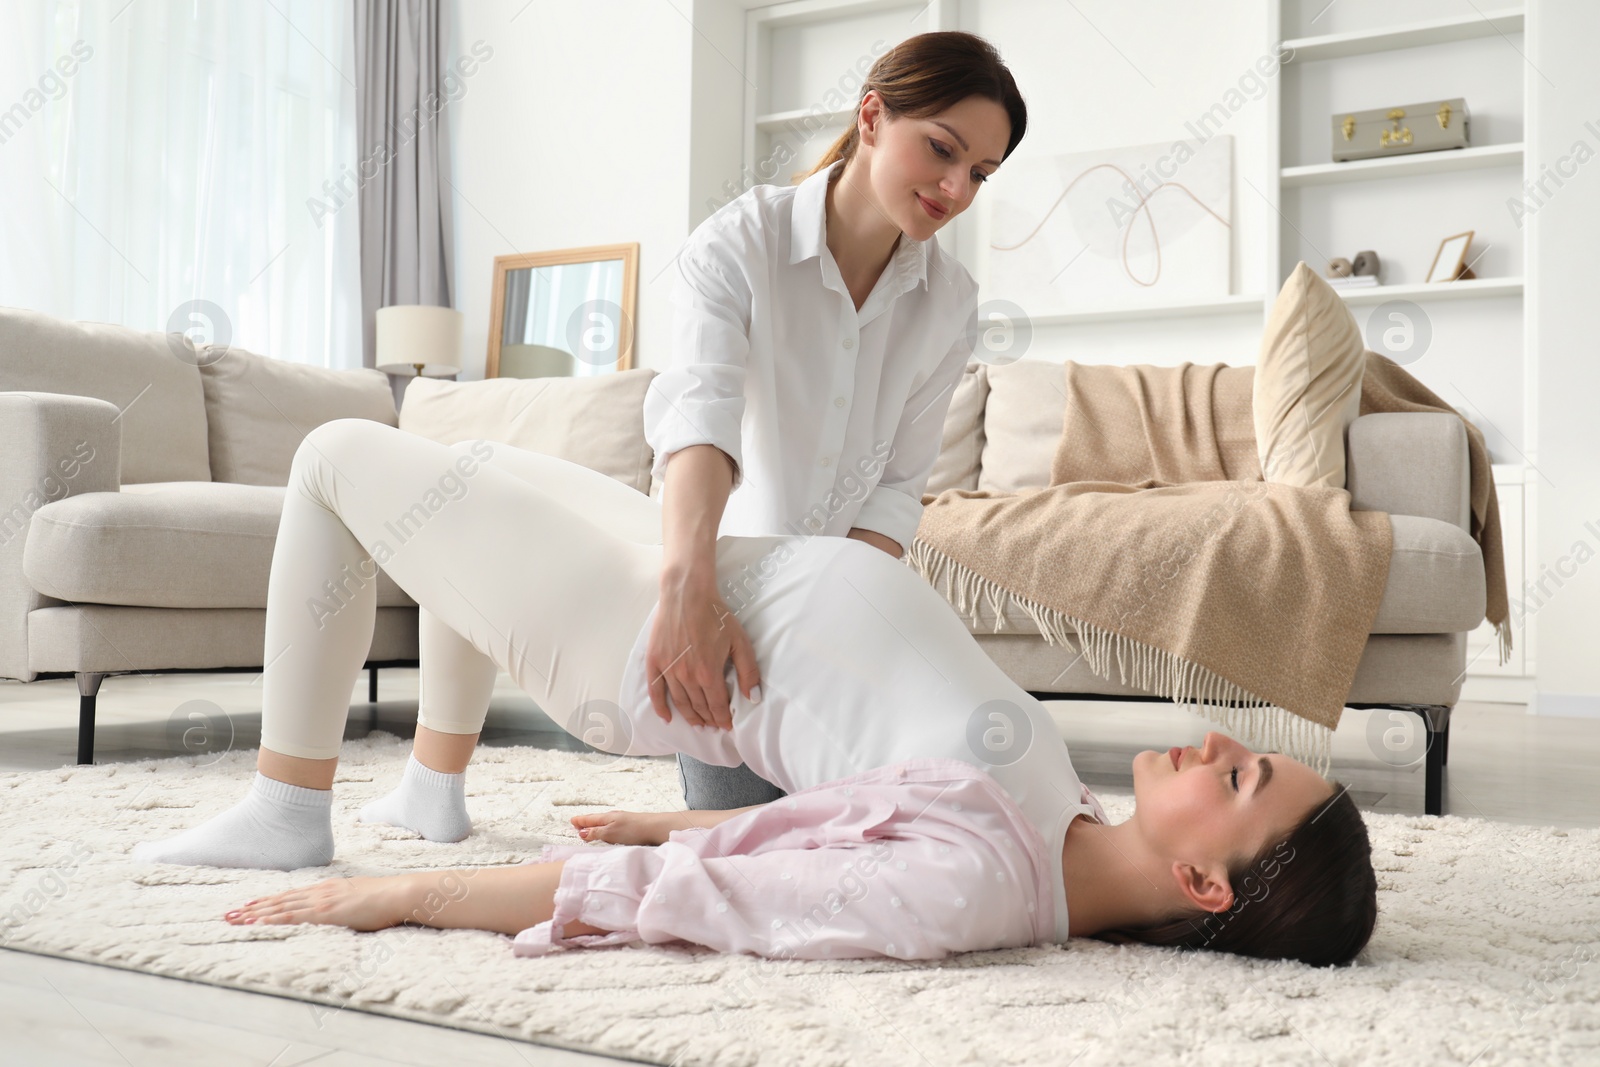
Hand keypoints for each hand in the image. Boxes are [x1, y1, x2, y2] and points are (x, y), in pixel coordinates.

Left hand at [224, 875, 406, 931]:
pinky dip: (272, 918)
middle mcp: (320, 892)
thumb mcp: (361, 898)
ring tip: (234, 919)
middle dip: (253, 907)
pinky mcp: (325, 912)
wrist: (399, 893)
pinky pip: (293, 916)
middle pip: (280, 900)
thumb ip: (347, 904)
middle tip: (229, 913)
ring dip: (255, 913)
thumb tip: (345, 911)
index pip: (291, 895)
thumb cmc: (387, 899)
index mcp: (328, 889)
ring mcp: (321, 901)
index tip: (249, 905)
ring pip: (280, 907)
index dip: (268, 900)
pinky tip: (257, 922)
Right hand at [571, 809, 672, 845]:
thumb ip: (596, 833)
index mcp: (607, 817)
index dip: (580, 821)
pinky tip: (608, 832)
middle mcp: (614, 817)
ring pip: (604, 822)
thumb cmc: (633, 830)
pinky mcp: (630, 826)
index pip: (590, 819)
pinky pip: (612, 826)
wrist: (655, 828)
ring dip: (595, 826)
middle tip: (577, 825)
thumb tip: (582, 832)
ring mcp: (623, 821)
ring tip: (589, 829)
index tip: (572, 821)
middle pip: (596, 819)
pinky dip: (605, 829)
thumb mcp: (610, 833)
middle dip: (586, 822)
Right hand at [646, 571, 759, 730]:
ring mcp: (669, 669)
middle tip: (713, 726)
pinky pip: (655, 690)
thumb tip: (754, 697)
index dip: (723, 718)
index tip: (727, 725)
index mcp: (708, 673)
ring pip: (680, 702)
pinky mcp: (655, 661)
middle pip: (698, 707)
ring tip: (698, 725)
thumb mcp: (740, 641)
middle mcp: (686, 676)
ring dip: (689, 717)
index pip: (717, 705)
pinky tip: (666, 718)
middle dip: (708, 719)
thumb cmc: (715, 615)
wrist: (687, 594)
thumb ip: (748, 671)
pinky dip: (660, 707)